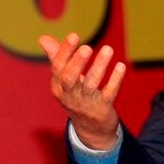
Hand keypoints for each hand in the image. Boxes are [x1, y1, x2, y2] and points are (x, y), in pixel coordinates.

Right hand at [39, 33, 125, 149]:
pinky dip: (115, 80)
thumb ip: (57, 58)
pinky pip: (108, 93)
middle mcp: (69, 95)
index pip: (58, 67)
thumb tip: (43, 38)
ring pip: (91, 84)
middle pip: (69, 78)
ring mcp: (86, 102)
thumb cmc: (76, 96)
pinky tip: (121, 66)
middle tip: (88, 47)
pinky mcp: (102, 108)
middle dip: (77, 62)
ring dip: (99, 66)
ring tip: (108, 49)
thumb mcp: (64, 80)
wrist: (90, 128)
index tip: (74, 35)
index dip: (65, 52)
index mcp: (58, 86)